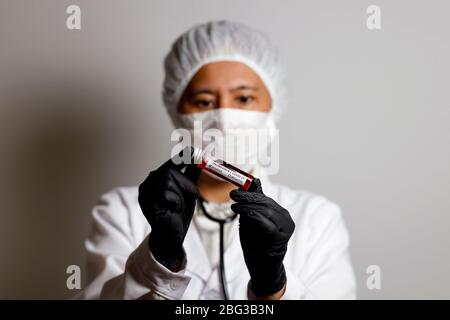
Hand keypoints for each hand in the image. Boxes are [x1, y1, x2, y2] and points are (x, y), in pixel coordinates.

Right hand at [138, 150, 200, 270]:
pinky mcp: (147, 201)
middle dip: (186, 183)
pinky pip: (166, 193)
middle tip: (192, 196)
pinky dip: (175, 202)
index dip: (183, 156)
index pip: (172, 162)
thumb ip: (191, 175)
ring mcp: (145, 191)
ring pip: (168, 181)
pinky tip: (172, 210)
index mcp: (157, 178)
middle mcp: (148, 182)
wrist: (172, 236)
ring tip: (178, 206)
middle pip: (170, 170)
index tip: (195, 150)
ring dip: (180, 195)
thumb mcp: (188, 191)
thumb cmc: (178, 213)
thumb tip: (200, 158)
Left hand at [230, 179, 294, 296]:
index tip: (236, 189)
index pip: (265, 198)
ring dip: (248, 206)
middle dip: (248, 197)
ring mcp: (285, 229)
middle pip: (266, 203)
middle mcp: (285, 219)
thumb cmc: (256, 245)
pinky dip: (255, 217)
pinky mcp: (280, 239)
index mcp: (280, 214)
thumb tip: (253, 182)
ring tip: (235, 205)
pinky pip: (267, 225)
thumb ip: (252, 204)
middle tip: (233, 194)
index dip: (250, 192)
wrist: (262, 269)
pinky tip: (245, 214)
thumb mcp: (252, 221)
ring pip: (266, 211)